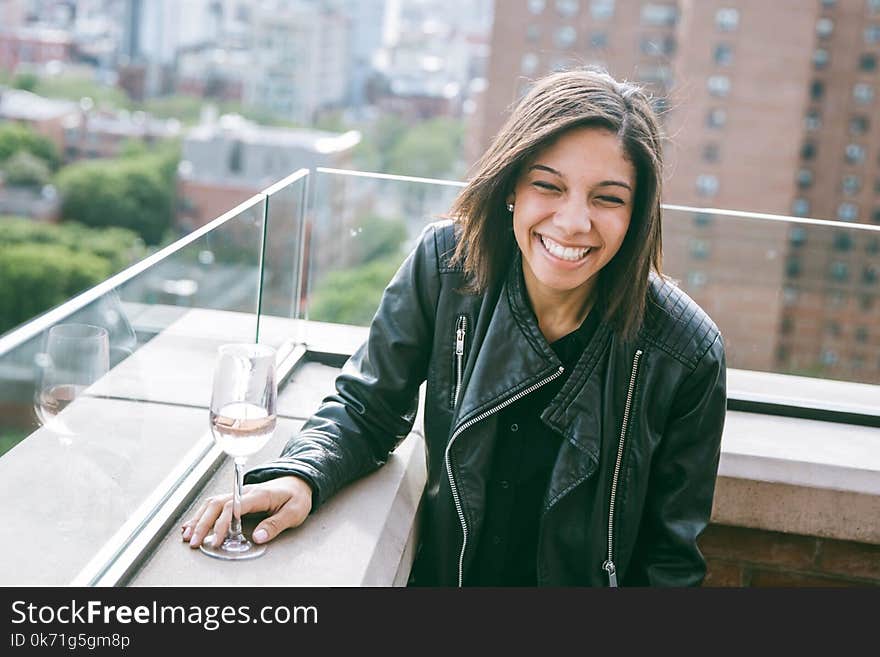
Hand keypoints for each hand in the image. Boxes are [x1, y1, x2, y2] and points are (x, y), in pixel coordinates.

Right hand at [181, 476, 312, 547]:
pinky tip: (192, 524)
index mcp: (259, 495)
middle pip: (216, 504)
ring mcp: (240, 494)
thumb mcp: (294, 513)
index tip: (216, 540)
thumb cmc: (297, 497)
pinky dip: (202, 514)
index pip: (233, 507)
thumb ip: (276, 525)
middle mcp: (245, 492)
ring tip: (188, 535)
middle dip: (203, 523)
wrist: (299, 482)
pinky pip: (215, 504)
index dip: (221, 524)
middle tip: (194, 541)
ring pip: (212, 503)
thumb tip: (258, 538)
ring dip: (199, 518)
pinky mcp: (237, 498)